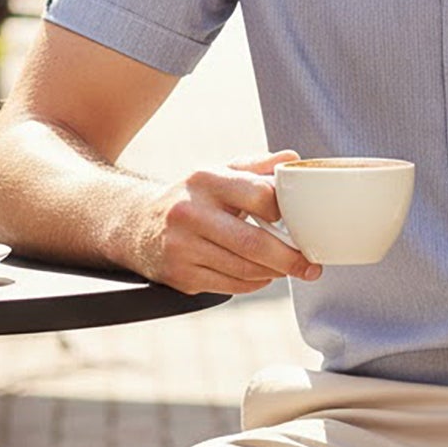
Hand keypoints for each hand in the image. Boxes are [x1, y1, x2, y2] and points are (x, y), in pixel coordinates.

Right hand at [139, 150, 321, 294]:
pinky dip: (253, 283)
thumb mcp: (220, 173)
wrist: (137, 225)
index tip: (297, 221)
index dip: (283, 212)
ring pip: (244, 269)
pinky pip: (230, 286)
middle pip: (253, 243)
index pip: (259, 195)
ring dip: (273, 272)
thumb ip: (257, 166)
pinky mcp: (179, 275)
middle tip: (310, 266)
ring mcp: (182, 246)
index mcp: (205, 179)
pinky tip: (259, 275)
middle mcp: (190, 211)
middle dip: (289, 258)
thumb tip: (293, 159)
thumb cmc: (193, 197)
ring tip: (286, 268)